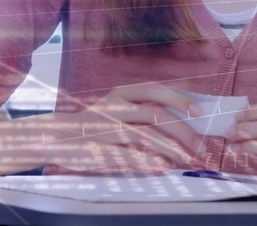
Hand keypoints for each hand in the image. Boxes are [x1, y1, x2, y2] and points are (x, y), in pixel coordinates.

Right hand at [49, 84, 203, 173]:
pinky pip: (129, 155)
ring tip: (187, 159)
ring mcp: (105, 127)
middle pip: (154, 113)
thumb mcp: (117, 108)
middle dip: (183, 130)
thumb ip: (144, 109)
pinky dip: (149, 161)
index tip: (201, 112)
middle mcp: (114, 106)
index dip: (179, 99)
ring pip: (144, 134)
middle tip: (201, 146)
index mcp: (121, 93)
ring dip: (170, 148)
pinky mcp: (98, 147)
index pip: (155, 90)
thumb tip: (183, 114)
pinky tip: (164, 166)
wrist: (55, 137)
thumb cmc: (94, 124)